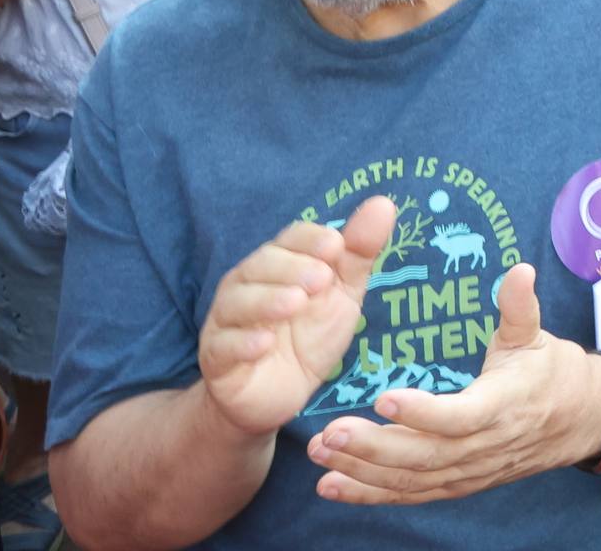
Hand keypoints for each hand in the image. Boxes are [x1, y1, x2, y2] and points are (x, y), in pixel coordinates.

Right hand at [198, 198, 396, 439]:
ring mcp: (227, 321)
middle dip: (292, 268)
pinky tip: (263, 344)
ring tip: (295, 303)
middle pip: (261, 265)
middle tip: (322, 279)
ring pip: (237, 302)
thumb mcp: (341, 295)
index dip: (311, 240)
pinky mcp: (217, 358)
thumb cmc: (308, 336)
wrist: (276, 396)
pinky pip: (223, 346)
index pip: (289, 239)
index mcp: (277, 264)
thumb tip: (384, 203)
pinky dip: (242, 343)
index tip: (336, 246)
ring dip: (266, 300)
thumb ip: (359, 253)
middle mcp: (247, 285)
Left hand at [308, 260, 600, 504]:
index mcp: (503, 406)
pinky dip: (370, 493)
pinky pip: (411, 494)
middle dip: (374, 448)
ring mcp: (469, 471)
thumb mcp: (537, 336)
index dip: (423, 412)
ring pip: (412, 479)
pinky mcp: (457, 483)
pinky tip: (332, 485)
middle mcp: (484, 446)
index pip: (460, 417)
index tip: (384, 396)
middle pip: (425, 456)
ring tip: (322, 454)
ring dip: (364, 471)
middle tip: (329, 433)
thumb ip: (521, 307)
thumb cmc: (550, 372)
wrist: (577, 421)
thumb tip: (520, 270)